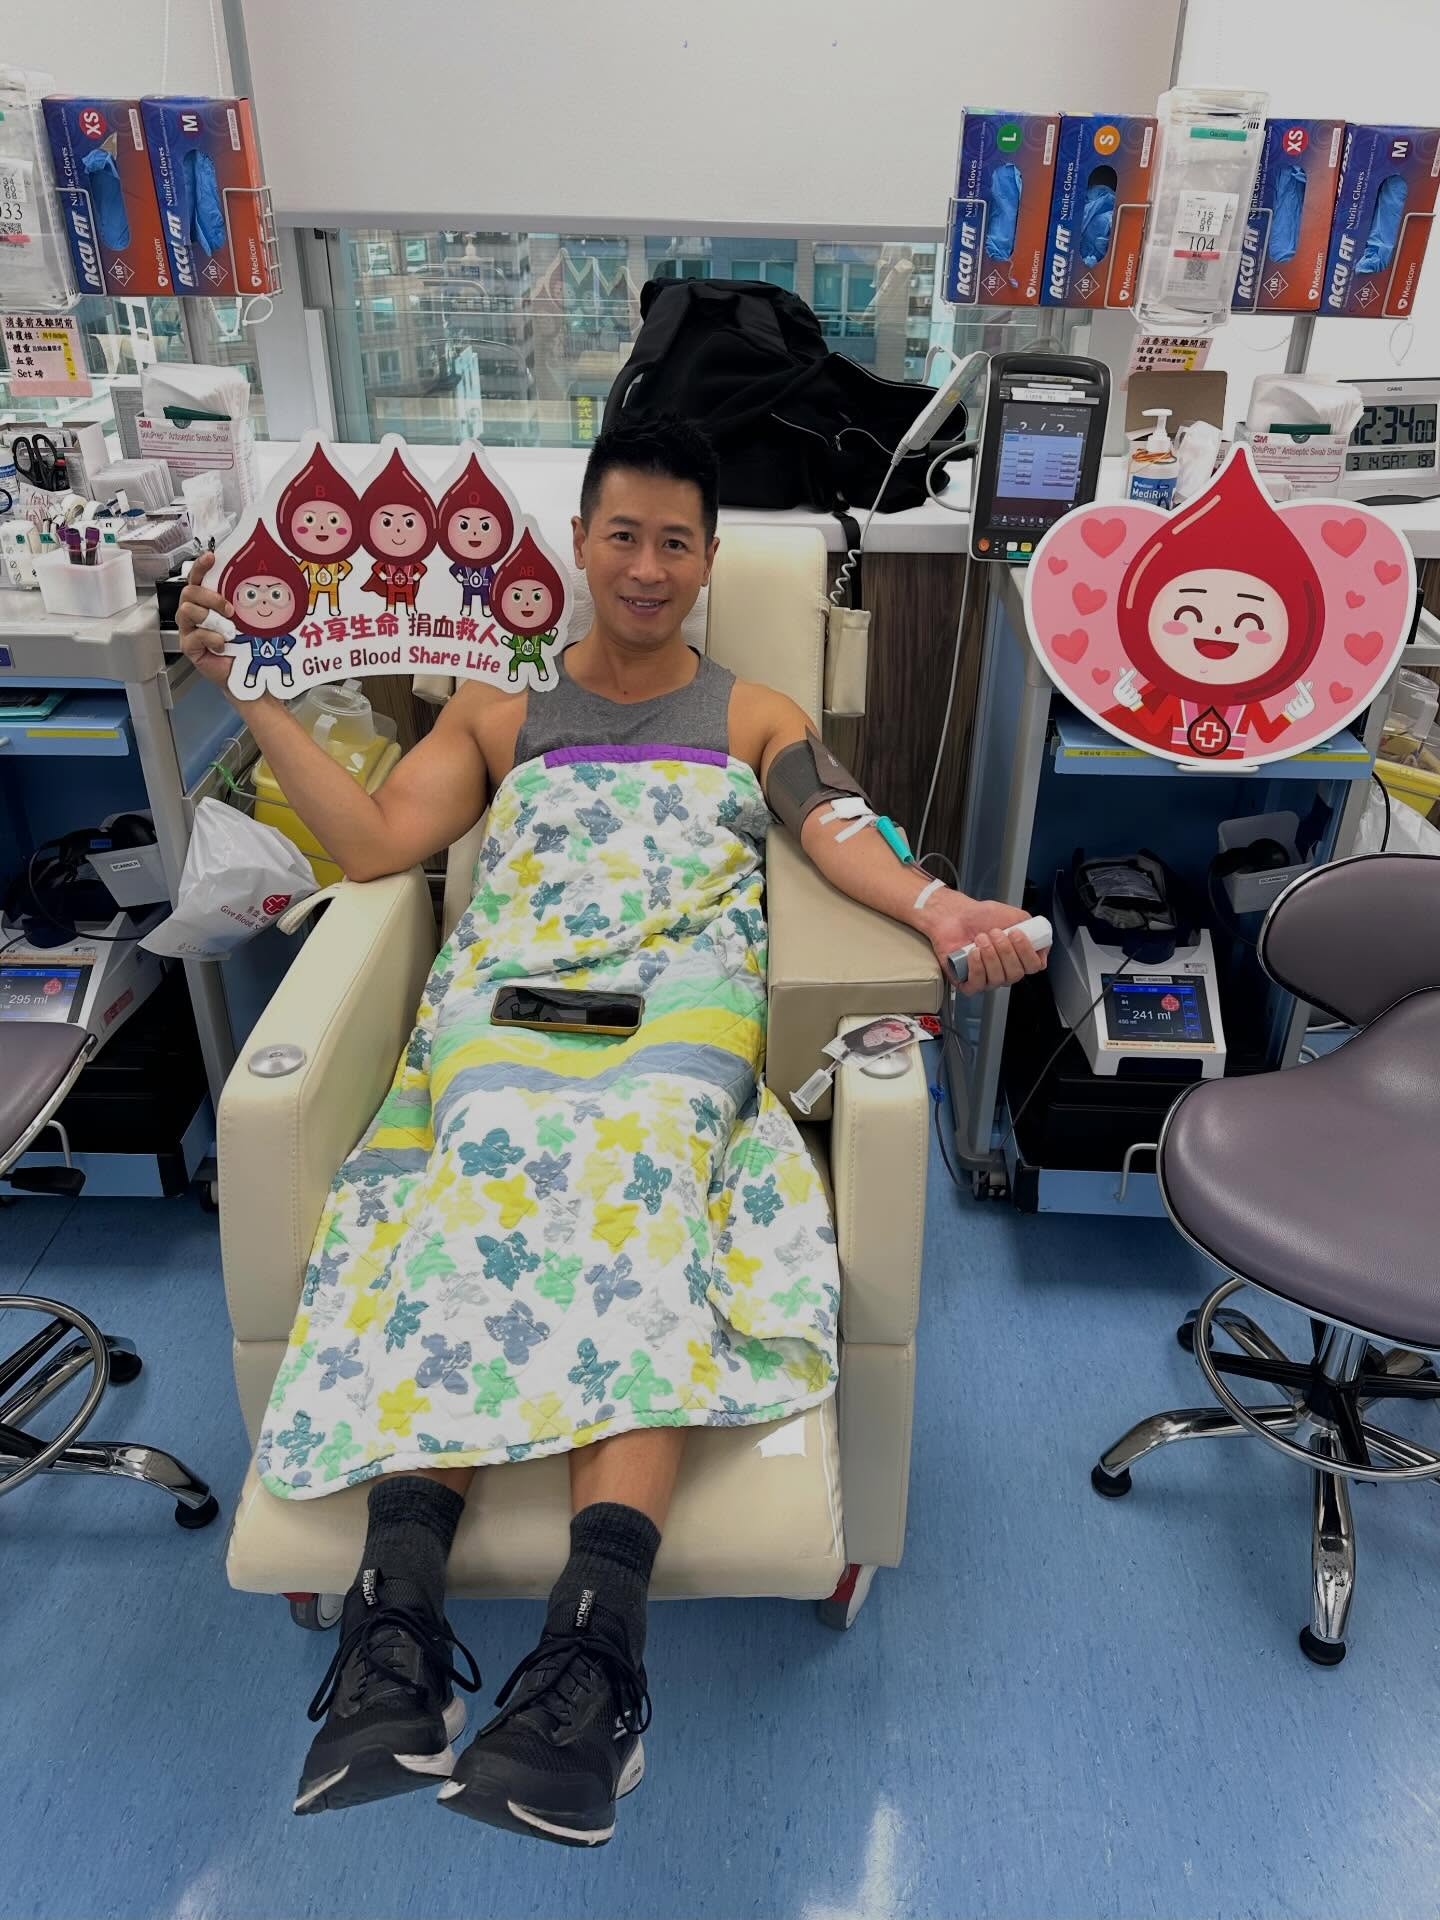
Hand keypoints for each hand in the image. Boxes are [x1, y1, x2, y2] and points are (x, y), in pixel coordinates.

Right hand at [177, 551, 235, 689]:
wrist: (245, 671)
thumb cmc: (245, 643)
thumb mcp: (247, 616)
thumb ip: (243, 600)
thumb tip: (259, 579)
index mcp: (206, 601)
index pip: (197, 577)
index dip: (200, 566)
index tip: (210, 557)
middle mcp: (194, 612)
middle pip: (189, 592)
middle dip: (210, 597)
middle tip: (230, 609)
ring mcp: (189, 629)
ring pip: (187, 610)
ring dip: (211, 618)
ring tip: (228, 630)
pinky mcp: (189, 646)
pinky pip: (194, 635)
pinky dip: (211, 638)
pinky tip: (222, 645)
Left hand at [921, 890, 1048, 998]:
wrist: (955, 914)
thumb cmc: (981, 917)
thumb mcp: (1014, 916)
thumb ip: (1033, 928)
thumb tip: (1044, 944)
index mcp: (1018, 958)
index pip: (1034, 966)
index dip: (1026, 952)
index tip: (1016, 933)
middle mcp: (1004, 971)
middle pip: (1016, 974)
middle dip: (1005, 950)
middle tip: (994, 932)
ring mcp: (987, 979)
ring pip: (998, 979)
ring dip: (990, 955)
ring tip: (981, 938)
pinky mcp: (968, 982)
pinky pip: (977, 984)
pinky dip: (977, 967)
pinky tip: (973, 952)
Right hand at [1113, 665, 1143, 711]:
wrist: (1126, 703)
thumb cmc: (1125, 691)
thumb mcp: (1124, 684)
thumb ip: (1124, 676)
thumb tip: (1121, 668)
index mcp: (1116, 689)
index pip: (1124, 680)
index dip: (1128, 675)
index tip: (1133, 670)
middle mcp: (1118, 695)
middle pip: (1130, 686)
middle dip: (1131, 687)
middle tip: (1129, 691)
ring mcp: (1123, 700)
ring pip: (1134, 691)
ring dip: (1135, 692)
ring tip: (1132, 695)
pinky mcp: (1129, 704)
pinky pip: (1138, 696)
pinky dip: (1138, 696)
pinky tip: (1135, 698)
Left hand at [1283, 679, 1314, 722]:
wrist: (1295, 716)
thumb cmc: (1300, 704)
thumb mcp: (1303, 697)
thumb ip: (1305, 690)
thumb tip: (1310, 682)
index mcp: (1311, 704)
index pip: (1305, 694)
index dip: (1301, 687)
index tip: (1298, 681)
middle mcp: (1307, 709)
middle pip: (1298, 698)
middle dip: (1296, 699)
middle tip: (1297, 703)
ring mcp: (1301, 713)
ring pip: (1292, 702)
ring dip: (1291, 703)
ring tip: (1294, 706)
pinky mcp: (1294, 715)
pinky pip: (1288, 706)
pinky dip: (1287, 706)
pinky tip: (1290, 709)